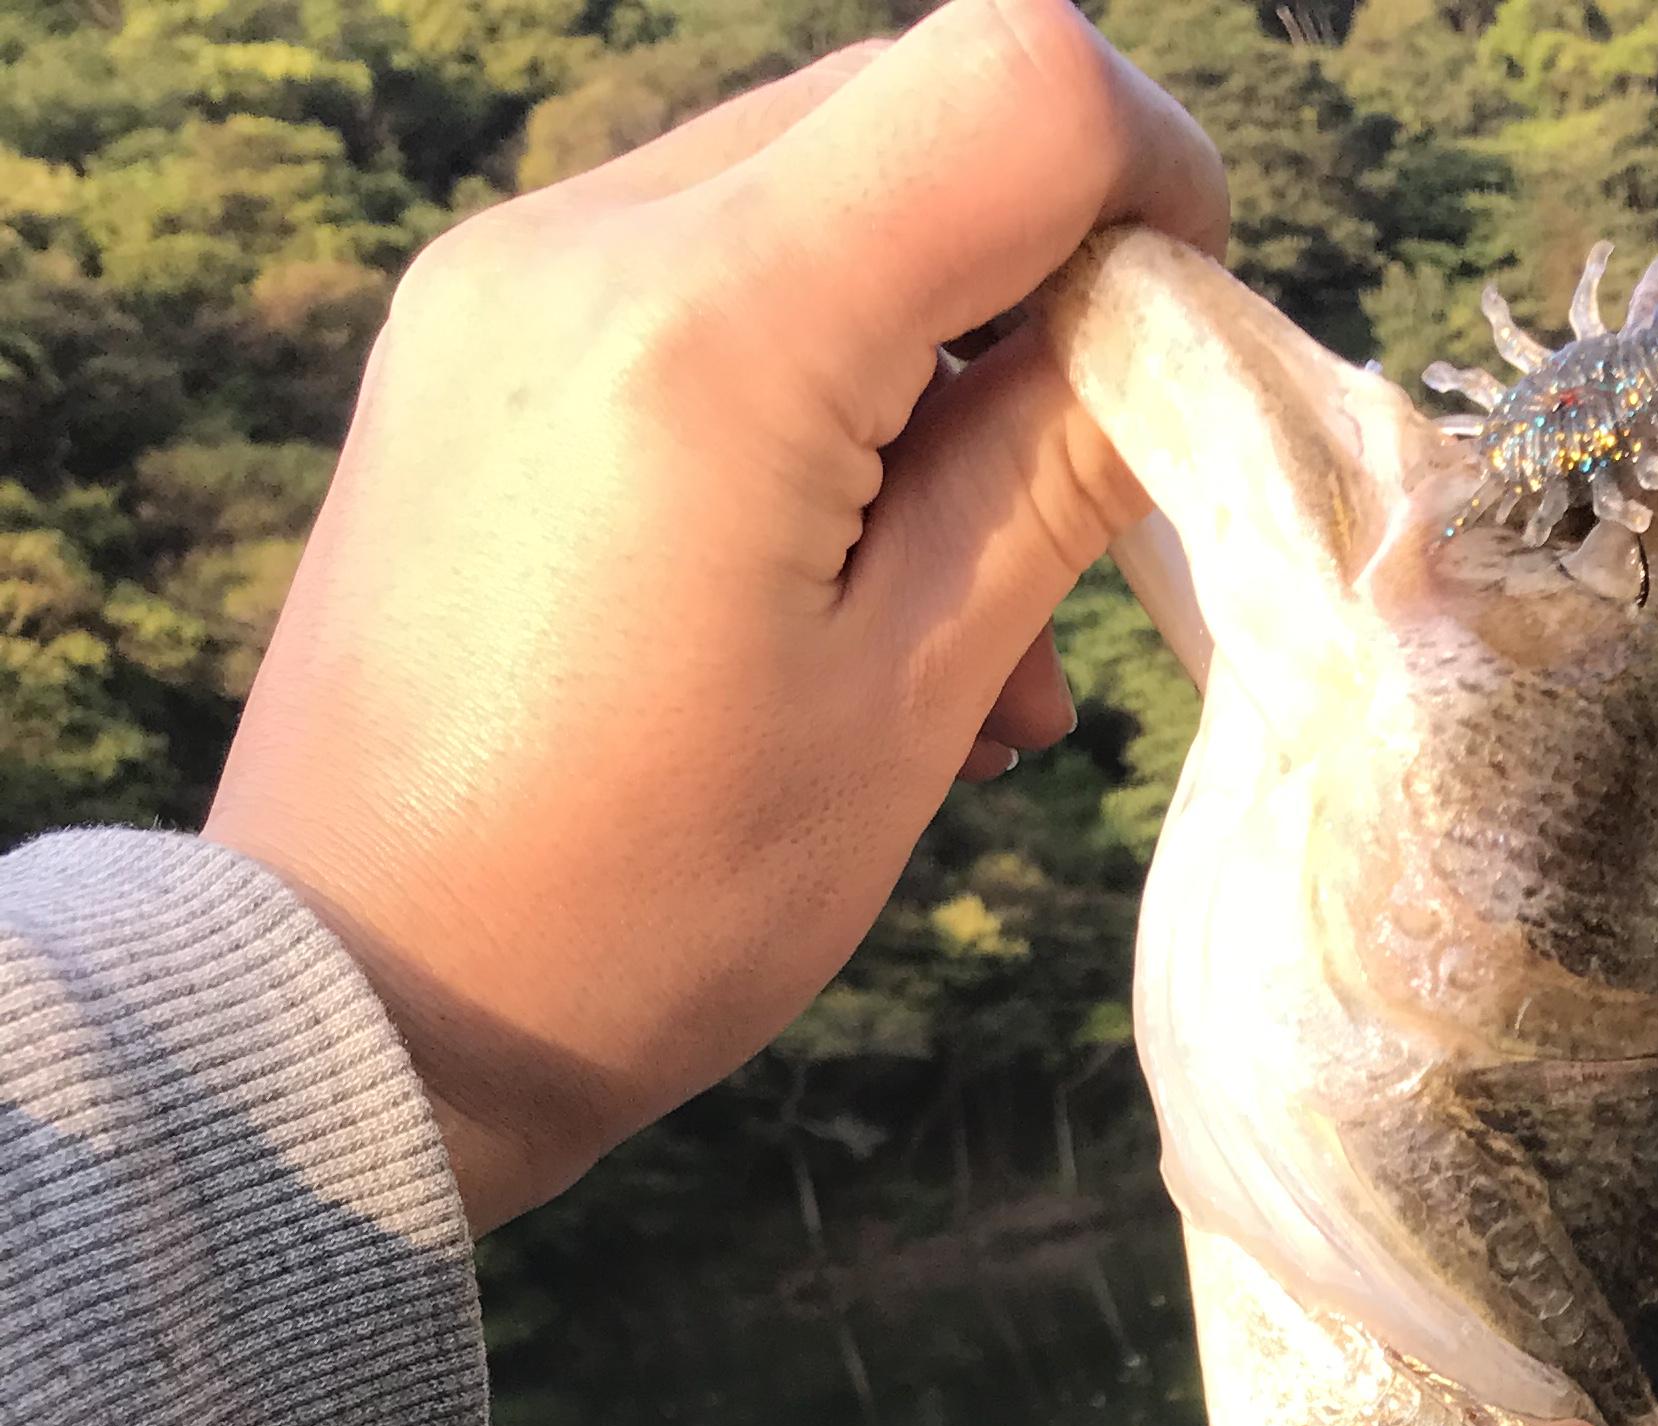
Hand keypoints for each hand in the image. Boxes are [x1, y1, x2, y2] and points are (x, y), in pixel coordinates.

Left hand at [207, 0, 1224, 1232]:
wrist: (364, 998)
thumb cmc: (646, 905)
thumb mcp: (901, 708)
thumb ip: (1051, 480)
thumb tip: (1169, 336)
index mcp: (717, 327)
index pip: (1013, 86)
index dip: (1153, 175)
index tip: (1190, 341)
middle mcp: (591, 237)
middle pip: (908, 106)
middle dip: (1043, 272)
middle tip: (1091, 490)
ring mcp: (509, 274)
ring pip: (807, 188)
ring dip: (935, 339)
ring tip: (969, 600)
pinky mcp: (469, 335)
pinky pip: (695, 273)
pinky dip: (816, 372)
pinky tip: (844, 569)